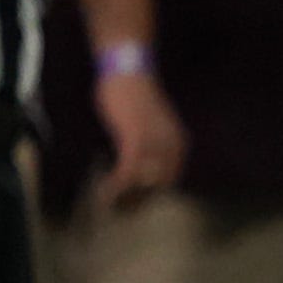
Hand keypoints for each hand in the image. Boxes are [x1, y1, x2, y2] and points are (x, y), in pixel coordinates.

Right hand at [94, 64, 187, 205]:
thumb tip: (137, 169)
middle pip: (159, 187)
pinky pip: (128, 173)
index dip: (151, 196)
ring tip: (110, 205)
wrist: (127, 70)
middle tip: (120, 212)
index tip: (133, 205)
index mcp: (178, 143)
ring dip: (125, 199)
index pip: (170, 180)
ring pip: (143, 185)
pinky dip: (116, 188)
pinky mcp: (135, 140)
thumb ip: (147, 147)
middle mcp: (172, 145)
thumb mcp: (148, 125)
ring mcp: (155, 143)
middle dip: (139, 203)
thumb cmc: (133, 95)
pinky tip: (104, 195)